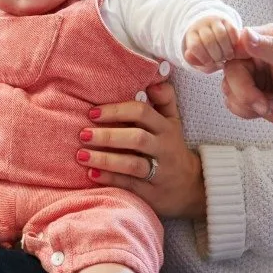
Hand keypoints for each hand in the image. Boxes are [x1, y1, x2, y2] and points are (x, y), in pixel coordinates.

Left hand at [77, 81, 204, 218]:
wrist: (191, 186)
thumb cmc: (171, 148)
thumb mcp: (173, 122)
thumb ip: (164, 99)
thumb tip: (154, 80)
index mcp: (166, 127)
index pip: (142, 113)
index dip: (117, 111)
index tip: (92, 113)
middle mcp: (164, 148)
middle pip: (136, 138)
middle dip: (107, 136)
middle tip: (82, 134)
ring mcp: (159, 171)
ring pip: (132, 164)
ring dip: (105, 159)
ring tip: (81, 155)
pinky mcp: (152, 192)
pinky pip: (130, 185)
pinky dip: (110, 179)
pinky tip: (91, 174)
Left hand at [183, 15, 238, 71]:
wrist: (212, 30)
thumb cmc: (205, 49)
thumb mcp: (199, 57)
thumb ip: (200, 63)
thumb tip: (208, 64)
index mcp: (191, 34)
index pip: (195, 45)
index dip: (203, 57)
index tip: (209, 63)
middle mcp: (201, 25)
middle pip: (208, 40)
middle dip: (216, 55)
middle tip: (220, 60)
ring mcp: (214, 21)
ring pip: (221, 34)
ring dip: (226, 49)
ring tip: (228, 57)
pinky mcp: (226, 20)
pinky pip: (231, 29)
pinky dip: (234, 40)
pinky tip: (233, 46)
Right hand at [220, 24, 272, 131]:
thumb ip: (270, 47)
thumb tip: (244, 34)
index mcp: (267, 38)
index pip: (237, 42)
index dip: (234, 58)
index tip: (244, 74)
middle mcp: (255, 54)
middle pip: (231, 69)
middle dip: (244, 90)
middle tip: (263, 103)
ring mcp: (251, 75)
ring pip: (228, 87)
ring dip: (246, 102)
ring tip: (270, 106)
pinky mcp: (249, 94)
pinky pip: (232, 102)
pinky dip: (246, 110)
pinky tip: (266, 109)